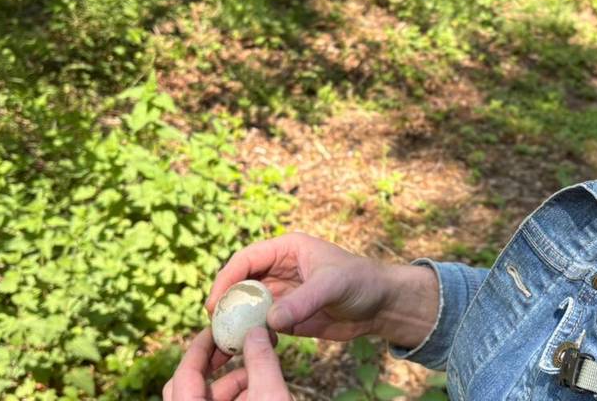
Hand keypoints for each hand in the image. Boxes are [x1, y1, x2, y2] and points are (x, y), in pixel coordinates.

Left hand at [164, 327, 292, 400]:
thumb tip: (254, 332)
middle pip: (188, 385)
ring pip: (206, 398)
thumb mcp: (272, 397)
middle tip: (232, 345)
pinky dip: (236, 396)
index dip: (200, 346)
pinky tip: (258, 388)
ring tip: (258, 368)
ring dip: (231, 381)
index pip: (185, 373)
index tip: (216, 327)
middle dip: (213, 363)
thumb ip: (261, 363)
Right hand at [207, 232, 438, 348]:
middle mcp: (280, 270)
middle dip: (226, 302)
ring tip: (224, 340)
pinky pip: (263, 324)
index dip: (227, 278)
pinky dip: (252, 334)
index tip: (216, 301)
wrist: (382, 305)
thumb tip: (271, 320)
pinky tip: (249, 347)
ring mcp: (283, 294)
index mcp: (287, 249)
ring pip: (249, 306)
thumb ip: (302, 301)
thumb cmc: (361, 281)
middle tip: (214, 325)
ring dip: (236, 321)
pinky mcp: (288, 317)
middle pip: (242, 284)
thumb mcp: (332, 285)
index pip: (247, 259)